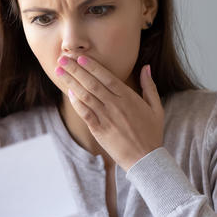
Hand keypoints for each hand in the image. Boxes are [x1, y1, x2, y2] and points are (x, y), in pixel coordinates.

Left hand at [55, 55, 164, 170]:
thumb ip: (149, 86)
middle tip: (62, 59)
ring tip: (59, 72)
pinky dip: (76, 102)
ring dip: (71, 82)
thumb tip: (146, 67)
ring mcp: (106, 118)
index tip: (80, 57)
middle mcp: (116, 105)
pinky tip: (68, 92)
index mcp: (129, 98)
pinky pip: (84, 113)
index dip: (92, 66)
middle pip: (92, 83)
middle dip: (75, 70)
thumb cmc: (151, 133)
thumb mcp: (156, 108)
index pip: (107, 77)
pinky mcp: (99, 130)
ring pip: (85, 96)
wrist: (146, 159)